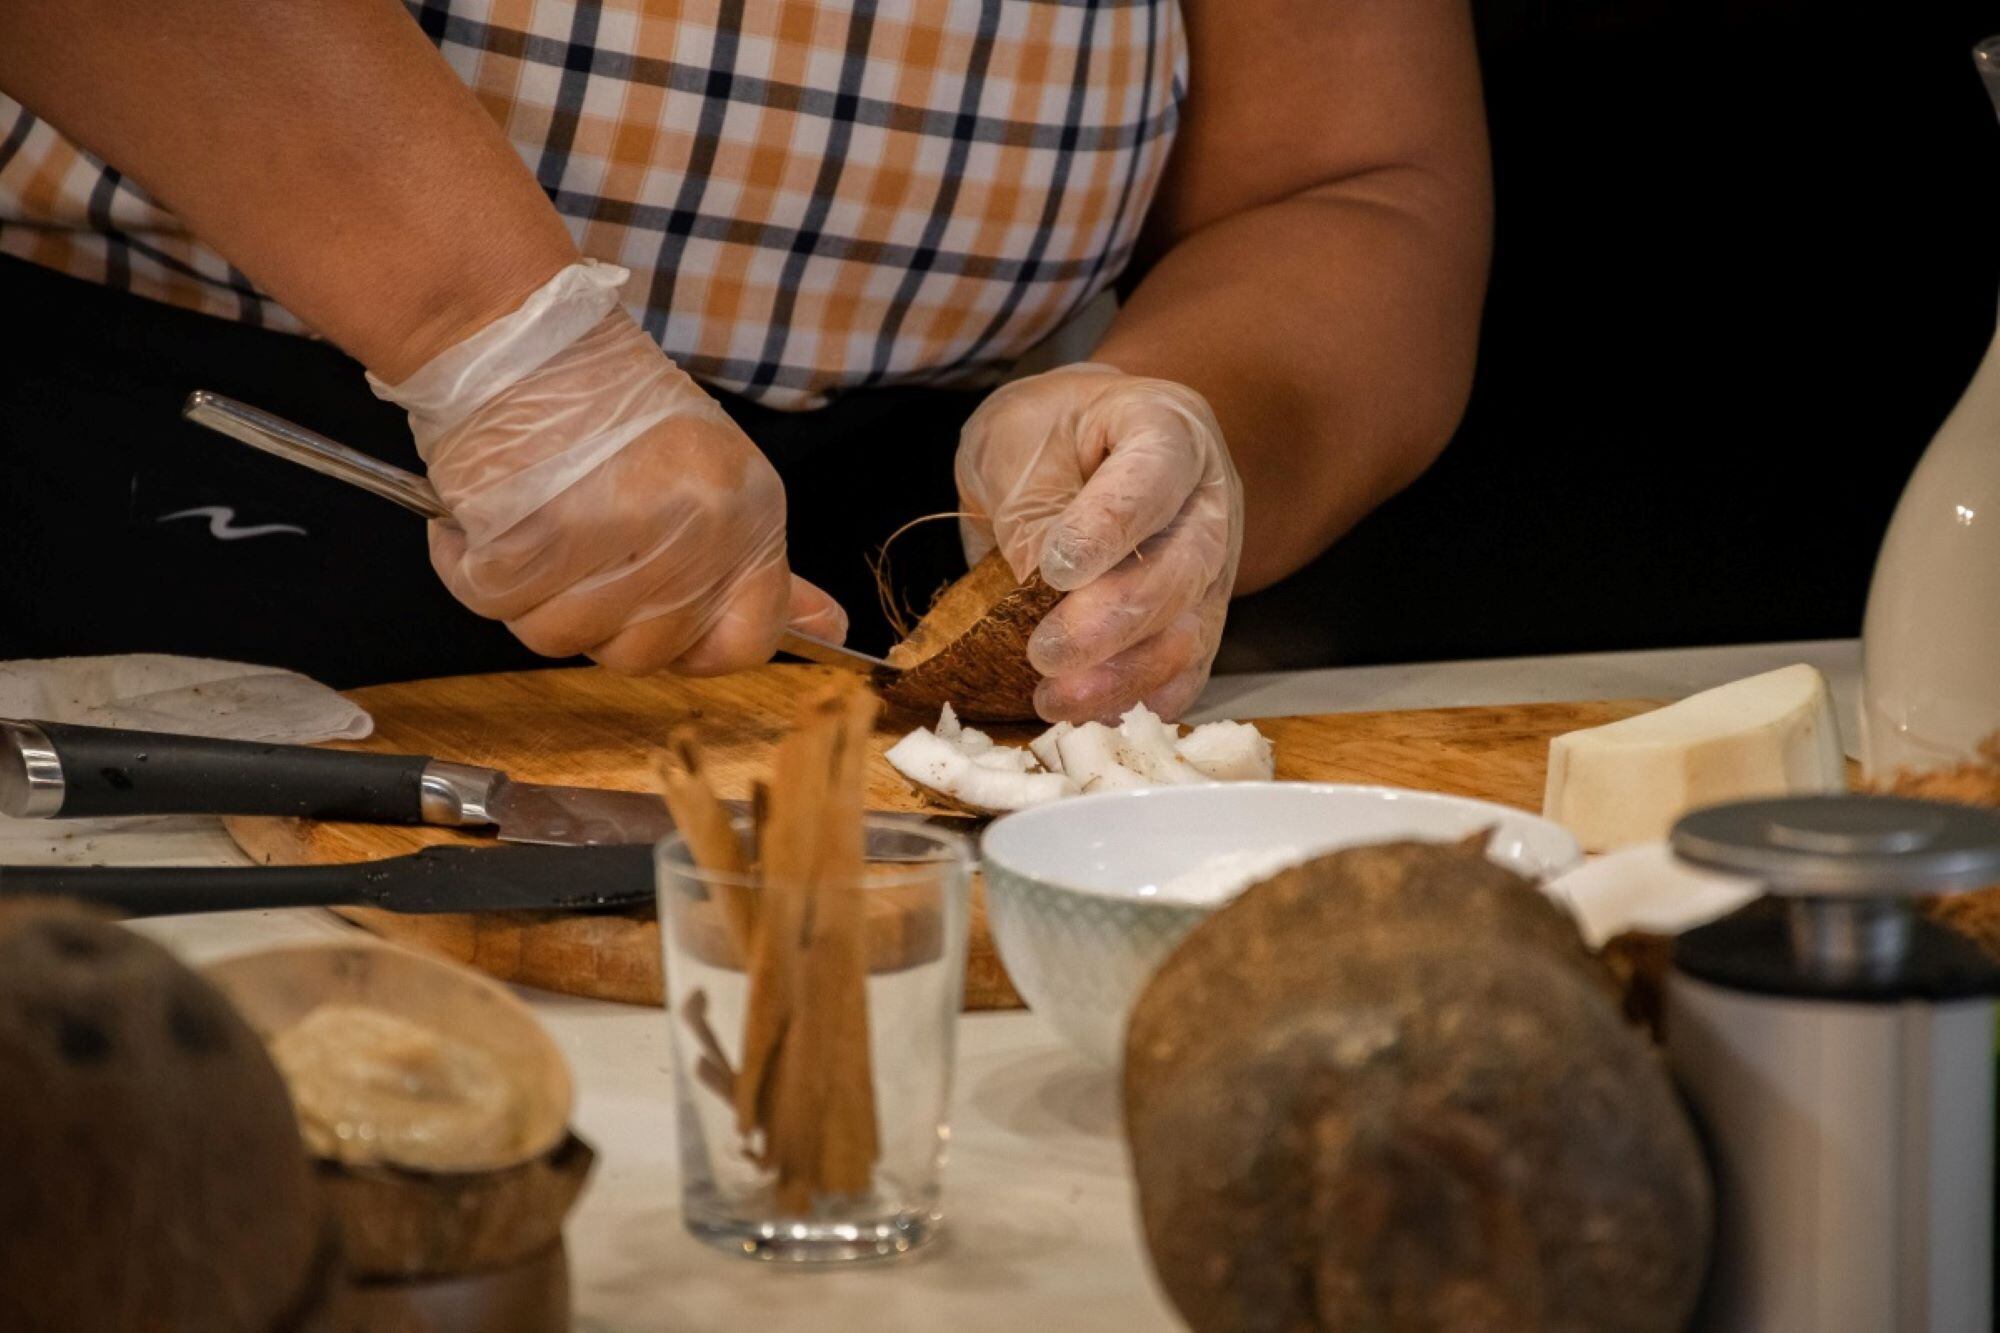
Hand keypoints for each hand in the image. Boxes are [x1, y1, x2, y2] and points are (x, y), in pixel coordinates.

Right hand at [370, 264, 844, 673]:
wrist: (518, 329)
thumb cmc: (604, 402)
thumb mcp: (711, 476)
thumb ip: (754, 564)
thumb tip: (829, 629)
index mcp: (749, 515)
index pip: (747, 642)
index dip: (693, 648)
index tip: (651, 617)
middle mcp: (697, 530)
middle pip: (641, 654)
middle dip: (594, 618)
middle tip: (570, 549)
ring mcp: (620, 533)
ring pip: (561, 638)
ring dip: (529, 594)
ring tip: (528, 521)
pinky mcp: (537, 532)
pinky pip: (496, 601)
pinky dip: (472, 567)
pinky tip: (481, 520)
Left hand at [956, 364, 1241, 720]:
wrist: (1079, 449)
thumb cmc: (1048, 439)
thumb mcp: (1016, 445)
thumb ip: (1031, 514)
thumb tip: (1036, 597)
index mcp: (1167, 430)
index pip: (1153, 478)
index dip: (1108, 527)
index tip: (1054, 569)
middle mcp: (1208, 501)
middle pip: (1184, 568)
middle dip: (1112, 622)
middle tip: (1046, 652)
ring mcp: (1212, 568)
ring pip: (1190, 635)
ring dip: (1122, 679)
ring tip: (1054, 698)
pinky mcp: (1197, 623)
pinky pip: (1183, 675)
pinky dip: (1137, 703)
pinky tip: (1087, 716)